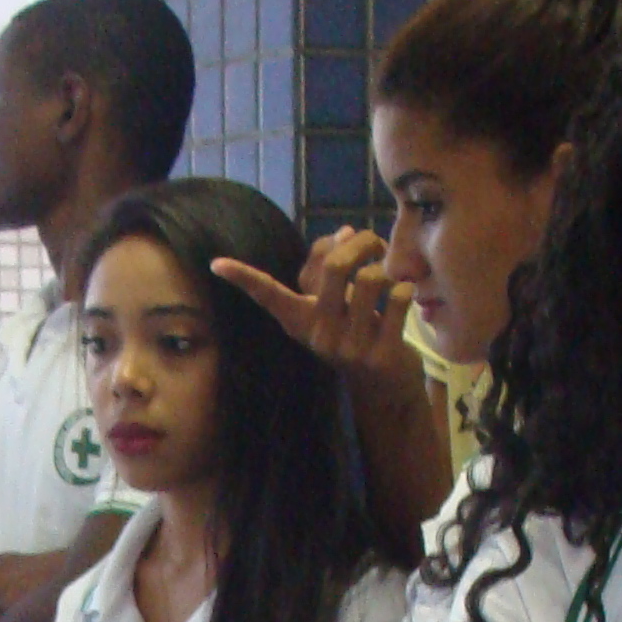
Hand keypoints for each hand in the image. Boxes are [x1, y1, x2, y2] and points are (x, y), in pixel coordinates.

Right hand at [213, 230, 427, 398]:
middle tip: (374, 243)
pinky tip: (404, 296)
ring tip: (391, 274)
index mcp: (301, 321)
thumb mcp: (335, 305)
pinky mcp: (382, 355)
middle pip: (337, 266)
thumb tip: (347, 232)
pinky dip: (405, 288)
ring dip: (387, 266)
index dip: (244, 278)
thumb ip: (333, 267)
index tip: (216, 264)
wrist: (385, 389)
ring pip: (372, 278)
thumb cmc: (357, 333)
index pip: (269, 296)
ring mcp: (350, 347)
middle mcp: (319, 335)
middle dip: (362, 243)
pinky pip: (397, 299)